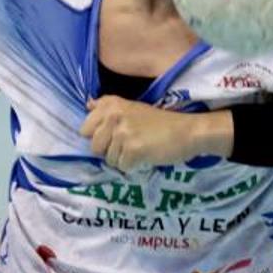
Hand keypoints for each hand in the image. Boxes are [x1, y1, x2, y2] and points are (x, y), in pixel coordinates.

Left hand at [81, 96, 230, 170]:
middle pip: (94, 146)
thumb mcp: (133, 108)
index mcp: (112, 104)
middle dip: (109, 150)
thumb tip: (88, 104)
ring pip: (108, 159)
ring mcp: (123, 133)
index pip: (85, 128)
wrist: (188, 131)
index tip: (114, 135)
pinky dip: (134, 166)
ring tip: (141, 149)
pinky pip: (122, 167)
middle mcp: (114, 116)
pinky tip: (146, 156)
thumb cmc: (162, 121)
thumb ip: (108, 107)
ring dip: (123, 159)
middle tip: (130, 144)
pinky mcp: (133, 150)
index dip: (98, 136)